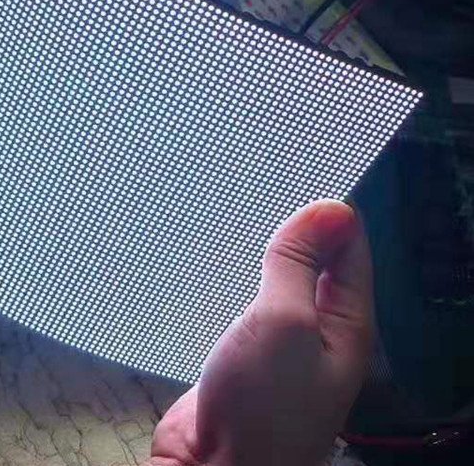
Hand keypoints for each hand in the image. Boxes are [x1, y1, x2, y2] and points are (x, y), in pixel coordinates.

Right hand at [150, 200, 373, 465]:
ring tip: (244, 211)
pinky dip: (243, 276)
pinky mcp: (247, 350)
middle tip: (265, 183)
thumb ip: (300, 264)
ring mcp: (282, 341)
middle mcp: (320, 330)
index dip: (330, 211)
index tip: (301, 170)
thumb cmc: (262, 403)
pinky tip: (224, 259)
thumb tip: (330, 208)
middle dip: (297, 226)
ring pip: (282, 281)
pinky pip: (251, 301)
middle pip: (318, 263)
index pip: (350, 250)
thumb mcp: (285, 319)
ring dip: (269, 252)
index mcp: (347, 323)